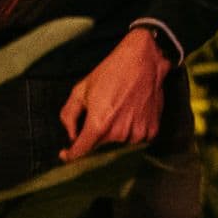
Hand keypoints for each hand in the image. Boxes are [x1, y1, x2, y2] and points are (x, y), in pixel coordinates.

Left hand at [58, 30, 169, 161]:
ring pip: (119, 143)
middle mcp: (118, 134)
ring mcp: (137, 134)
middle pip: (100, 147)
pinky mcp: (152, 131)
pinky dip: (131, 130)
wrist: (142, 61)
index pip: (81, 151)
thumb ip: (69, 117)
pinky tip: (131, 111)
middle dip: (96, 135)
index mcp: (98, 125)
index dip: (71, 155)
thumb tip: (71, 136)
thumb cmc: (110, 73)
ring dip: (115, 133)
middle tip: (101, 113)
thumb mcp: (80, 90)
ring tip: (119, 108)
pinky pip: (136, 139)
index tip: (65, 154)